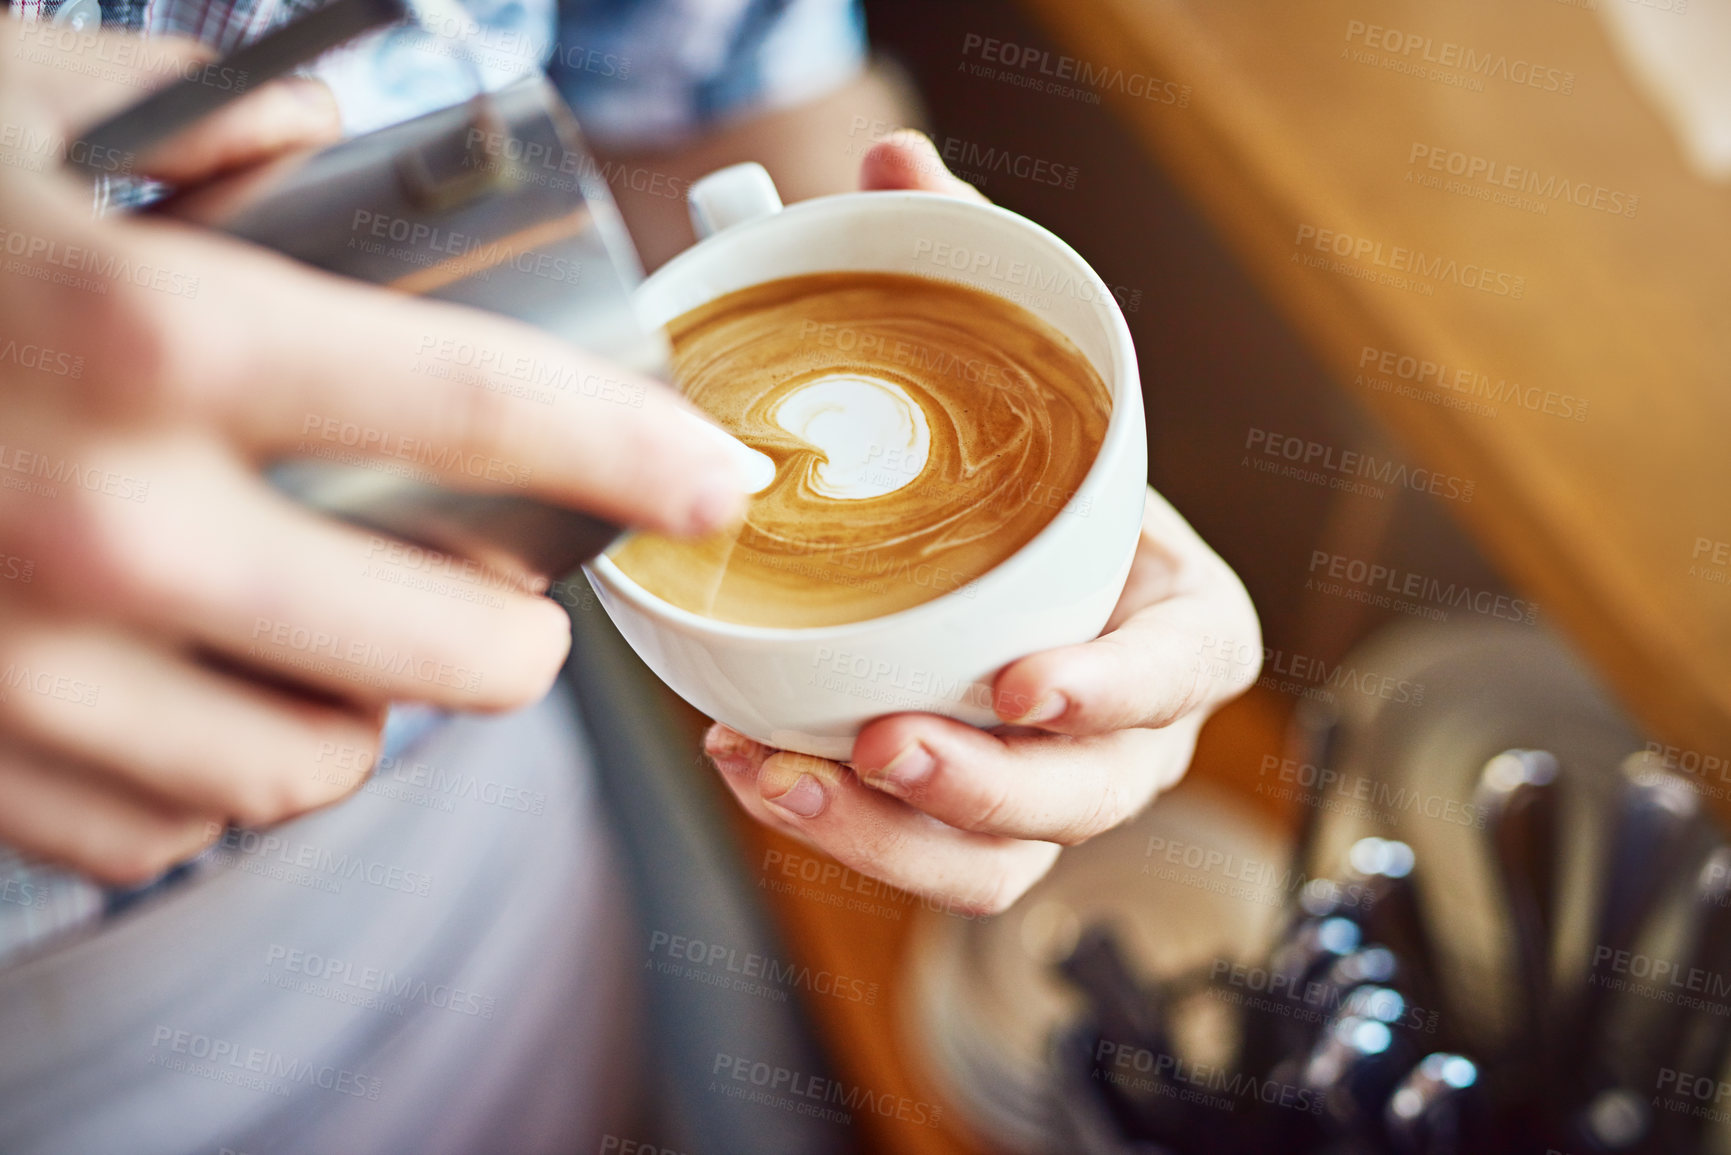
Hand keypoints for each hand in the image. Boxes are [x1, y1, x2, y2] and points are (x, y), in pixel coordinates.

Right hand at [0, 26, 750, 881]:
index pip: (477, 412)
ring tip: (361, 658)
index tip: (718, 480)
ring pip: (313, 771)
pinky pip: (164, 828)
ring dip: (372, 724)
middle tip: (522, 607)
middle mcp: (99, 525)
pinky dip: (226, 781)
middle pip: (441, 652)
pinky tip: (220, 711)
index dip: (634, 450)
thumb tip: (344, 124)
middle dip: (520, 645)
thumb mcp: (9, 107)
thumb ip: (201, 120)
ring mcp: (19, 670)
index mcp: (146, 334)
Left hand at [705, 133, 1261, 916]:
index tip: (1021, 678)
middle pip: (1094, 787)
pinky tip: (760, 765)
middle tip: (884, 740)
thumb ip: (974, 278)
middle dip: (989, 781)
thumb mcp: (1019, 378)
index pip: (1192, 665)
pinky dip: (848, 836)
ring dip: (898, 837)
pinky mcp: (976, 821)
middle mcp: (1128, 717)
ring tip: (786, 771)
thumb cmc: (1038, 483)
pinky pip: (932, 863)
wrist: (1013, 561)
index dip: (1117, 687)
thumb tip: (899, 165)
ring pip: (1010, 856)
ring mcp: (1056, 783)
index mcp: (1176, 612)